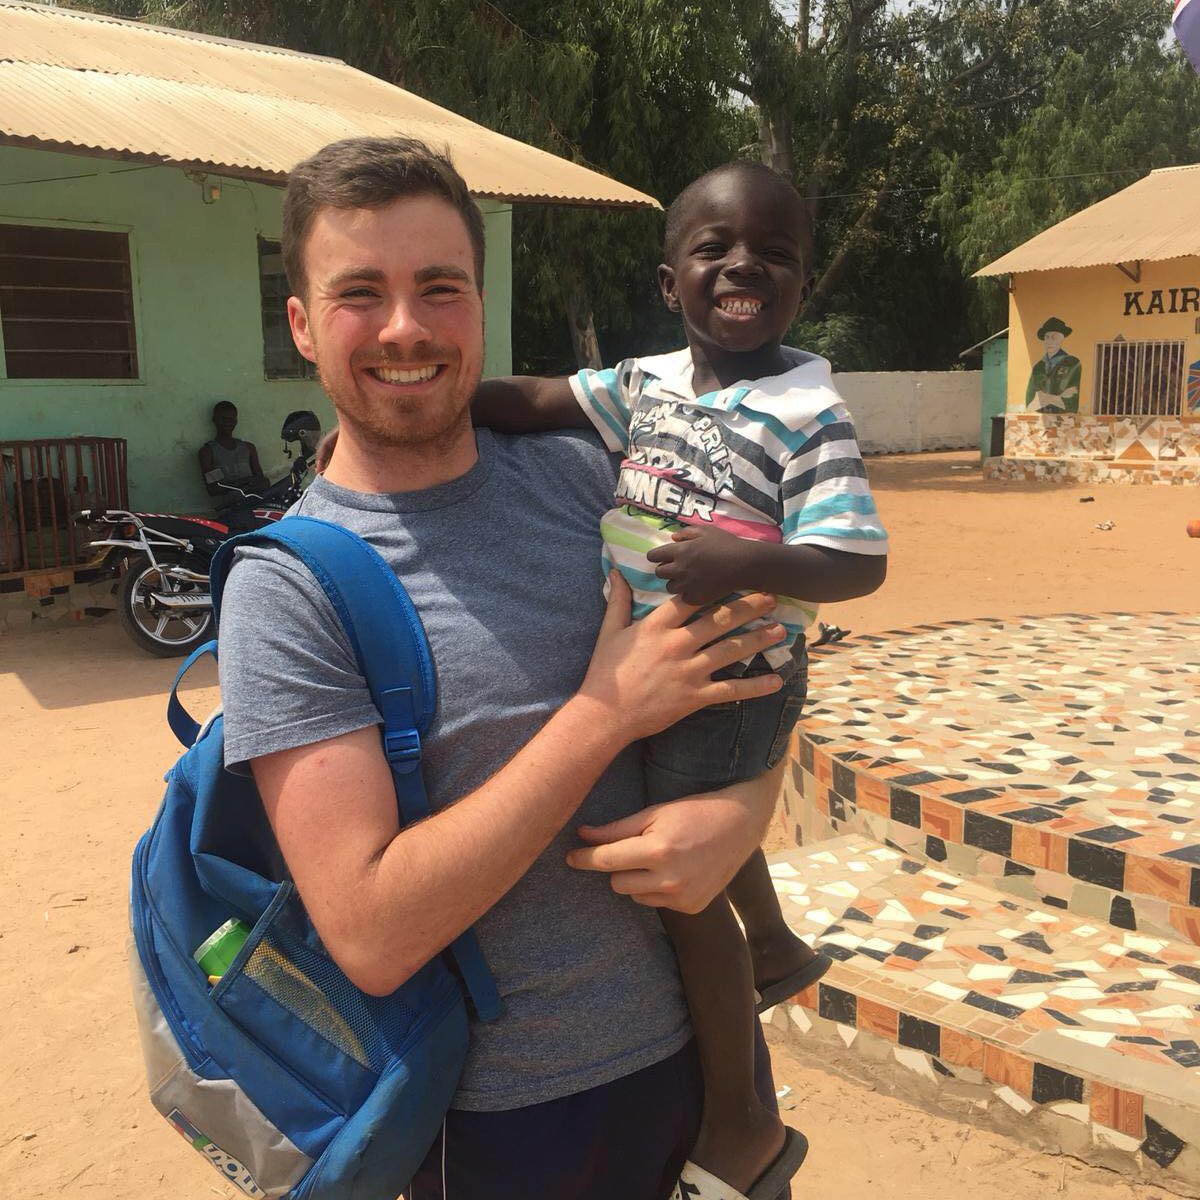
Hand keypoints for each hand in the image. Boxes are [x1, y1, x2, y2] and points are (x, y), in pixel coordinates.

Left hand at [566, 764, 783, 911]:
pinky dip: (657, 888)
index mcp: (657, 850)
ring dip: (637, 879)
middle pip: (616, 883)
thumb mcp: (653, 813)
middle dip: (617, 866)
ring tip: (660, 857)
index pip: (607, 861)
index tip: (568, 858)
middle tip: (632, 848)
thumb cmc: (693, 812)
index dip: (584, 859)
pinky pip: (656, 902)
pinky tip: (676, 870)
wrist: (740, 825)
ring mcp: (683, 897)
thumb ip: (616, 828)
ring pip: (635, 895)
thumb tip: (581, 835)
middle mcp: (670, 878)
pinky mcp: (692, 907)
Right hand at [575, 572, 783, 745]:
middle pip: (719, 619)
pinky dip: (755, 687)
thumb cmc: (606, 673)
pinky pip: (731, 689)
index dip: (714, 585)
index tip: (735, 577)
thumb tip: (616, 571)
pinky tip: (776, 682)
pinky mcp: (695, 696)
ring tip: (780, 630)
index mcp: (657, 626)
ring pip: (730, 650)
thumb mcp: (609, 632)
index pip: (691, 599)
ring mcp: (688, 670)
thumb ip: (618, 601)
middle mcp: (677, 644)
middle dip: (748, 607)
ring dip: (758, 639)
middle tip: (771, 596)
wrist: (606, 715)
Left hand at [645, 525, 751, 605]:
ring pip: (670, 587)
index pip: (653, 556)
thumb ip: (686, 532)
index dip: (656, 556)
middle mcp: (679, 569)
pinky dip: (688, 593)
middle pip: (659, 573)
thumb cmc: (726, 544)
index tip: (662, 557)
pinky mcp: (696, 598)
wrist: (745, 565)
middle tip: (678, 567)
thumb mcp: (706, 530)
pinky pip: (683, 597)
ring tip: (688, 578)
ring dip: (676, 582)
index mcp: (680, 551)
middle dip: (666, 569)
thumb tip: (673, 538)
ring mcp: (687, 586)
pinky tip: (698, 587)